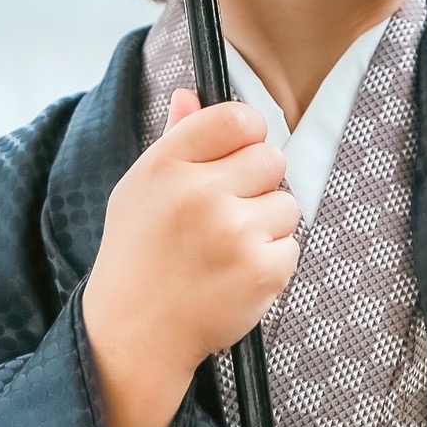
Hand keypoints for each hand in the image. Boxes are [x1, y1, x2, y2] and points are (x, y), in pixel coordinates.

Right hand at [82, 91, 299, 426]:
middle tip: (227, 212)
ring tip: (227, 248)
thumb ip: (174, 139)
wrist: (135, 333)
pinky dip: (271, 261)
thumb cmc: (139, 255)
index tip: (238, 156)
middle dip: (259, 182)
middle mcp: (200, 193)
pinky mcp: (261, 270)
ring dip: (267, 224)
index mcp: (167, 165)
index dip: (247, 134)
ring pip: (288, 202)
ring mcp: (234, 232)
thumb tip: (191, 92)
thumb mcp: (140, 189)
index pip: (237, 118)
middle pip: (271, 157)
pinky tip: (235, 275)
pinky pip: (292, 245)